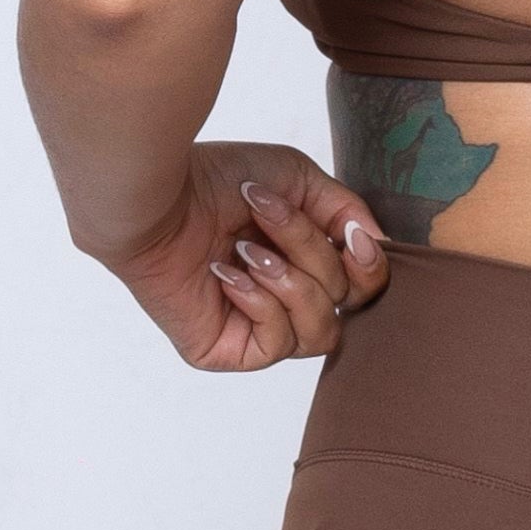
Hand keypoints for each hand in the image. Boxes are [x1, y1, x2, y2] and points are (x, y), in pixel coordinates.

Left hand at [100, 141, 390, 369]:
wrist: (155, 196)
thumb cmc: (215, 180)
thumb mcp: (297, 178)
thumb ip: (346, 211)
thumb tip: (375, 246)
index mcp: (304, 261)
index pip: (363, 287)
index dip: (369, 267)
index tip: (352, 237)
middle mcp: (285, 298)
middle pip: (346, 303)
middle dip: (312, 253)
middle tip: (265, 214)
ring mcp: (258, 329)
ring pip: (321, 332)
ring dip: (290, 281)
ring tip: (246, 249)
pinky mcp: (228, 351)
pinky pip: (277, 345)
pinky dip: (259, 303)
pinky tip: (226, 274)